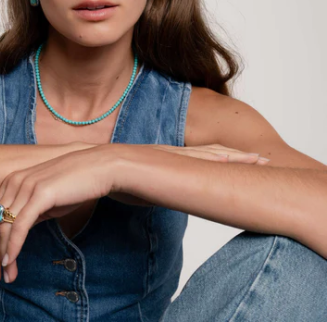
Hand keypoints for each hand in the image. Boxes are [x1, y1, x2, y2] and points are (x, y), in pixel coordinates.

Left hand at [0, 143, 114, 286]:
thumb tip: (15, 234)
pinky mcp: (40, 194)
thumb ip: (28, 212)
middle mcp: (14, 183)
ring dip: (0, 257)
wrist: (99, 167)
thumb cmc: (75, 184)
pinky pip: (20, 225)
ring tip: (4, 278)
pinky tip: (10, 262)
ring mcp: (26, 187)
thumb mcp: (45, 199)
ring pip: (2, 228)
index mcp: (12, 183)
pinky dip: (13, 246)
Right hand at [106, 143, 268, 206]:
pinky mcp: (161, 161)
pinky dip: (212, 161)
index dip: (220, 158)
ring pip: (205, 155)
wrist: (84, 163)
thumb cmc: (104, 175)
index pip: (197, 157)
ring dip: (231, 157)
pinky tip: (228, 164)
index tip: (244, 161)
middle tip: (265, 159)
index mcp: (163, 159)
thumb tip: (153, 196)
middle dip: (236, 156)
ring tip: (257, 161)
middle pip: (207, 153)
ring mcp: (166, 157)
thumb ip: (146, 187)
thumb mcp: (132, 184)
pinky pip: (191, 162)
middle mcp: (168, 155)